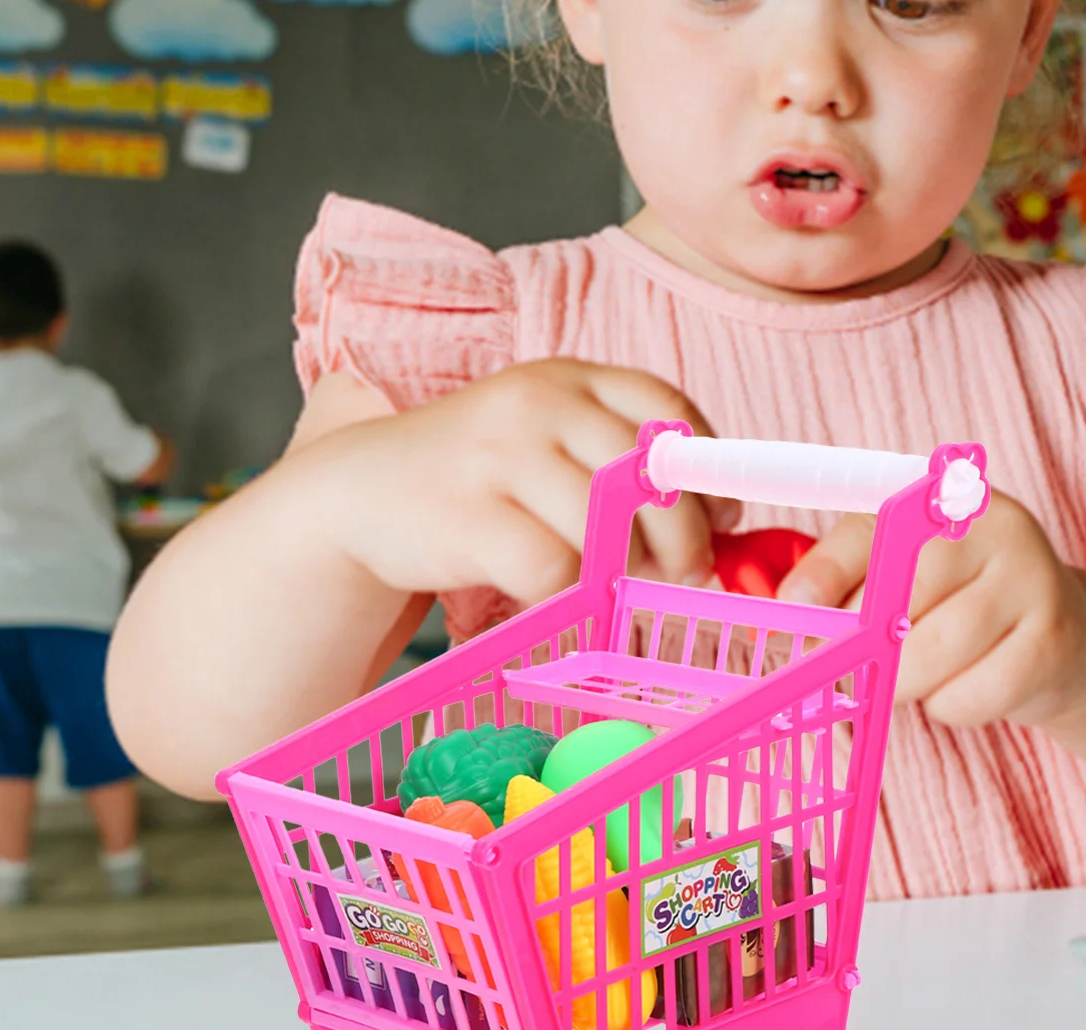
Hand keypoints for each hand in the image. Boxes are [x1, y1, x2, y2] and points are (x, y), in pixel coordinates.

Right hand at [328, 359, 718, 603]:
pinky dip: (565, 595)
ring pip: (605, 525)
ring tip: (614, 588)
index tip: (724, 516)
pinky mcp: (469, 513)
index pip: (666, 411)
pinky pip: (551, 569)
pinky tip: (551, 596)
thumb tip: (716, 523)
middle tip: (690, 574)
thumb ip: (617, 465)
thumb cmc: (476, 479)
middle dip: (684, 535)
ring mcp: (500, 454)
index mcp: (568, 378)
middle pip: (648, 473)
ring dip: (625, 570)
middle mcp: (538, 403)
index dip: (708, 469)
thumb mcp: (546, 442)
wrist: (360, 495)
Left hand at [776, 490, 1085, 724]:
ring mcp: (1032, 577)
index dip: (825, 571)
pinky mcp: (1054, 640)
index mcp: (943, 496)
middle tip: (854, 672)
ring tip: (914, 677)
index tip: (791, 609)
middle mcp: (993, 522)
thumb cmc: (952, 603)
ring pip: (933, 655)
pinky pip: (971, 695)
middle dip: (863, 650)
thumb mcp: (896, 574)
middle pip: (901, 600)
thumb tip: (784, 624)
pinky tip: (960, 687)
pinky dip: (949, 707)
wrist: (1055, 635)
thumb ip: (842, 586)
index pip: (872, 528)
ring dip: (906, 684)